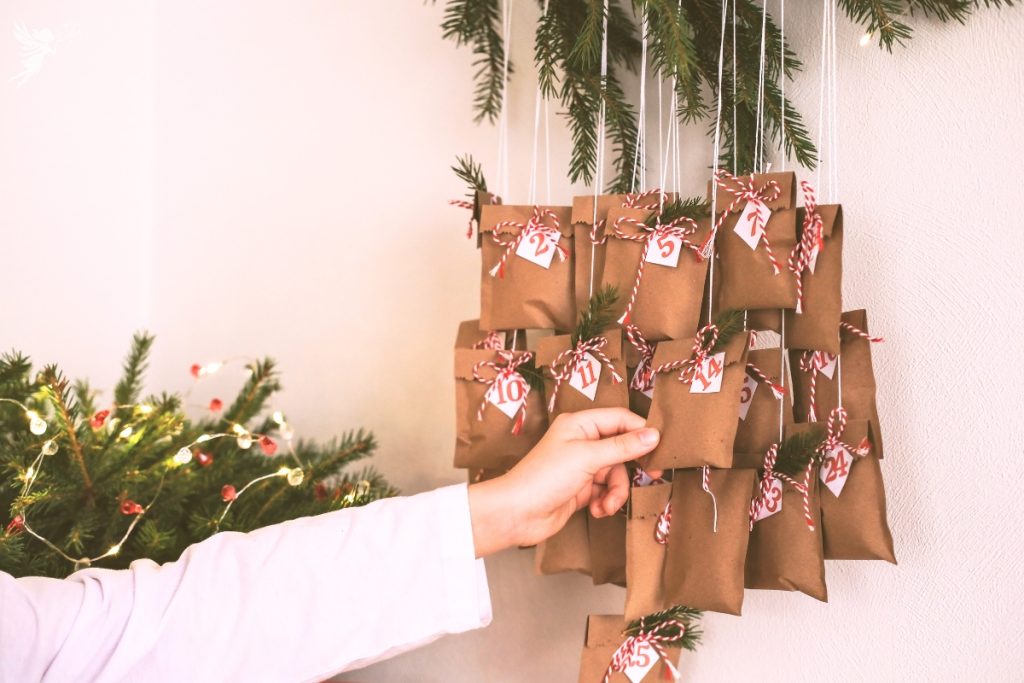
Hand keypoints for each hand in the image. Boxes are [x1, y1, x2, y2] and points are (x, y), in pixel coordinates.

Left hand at [467, 408, 659, 557]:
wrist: (517, 514)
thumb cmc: (544, 477)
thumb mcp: (588, 457)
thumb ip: (623, 446)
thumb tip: (653, 435)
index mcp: (580, 424)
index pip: (620, 419)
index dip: (640, 431)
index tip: (660, 447)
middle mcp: (581, 442)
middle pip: (621, 448)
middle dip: (632, 466)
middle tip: (652, 475)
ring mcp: (581, 466)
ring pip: (615, 474)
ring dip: (615, 491)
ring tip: (605, 504)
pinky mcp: (580, 489)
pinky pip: (605, 490)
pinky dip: (605, 501)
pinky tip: (596, 509)